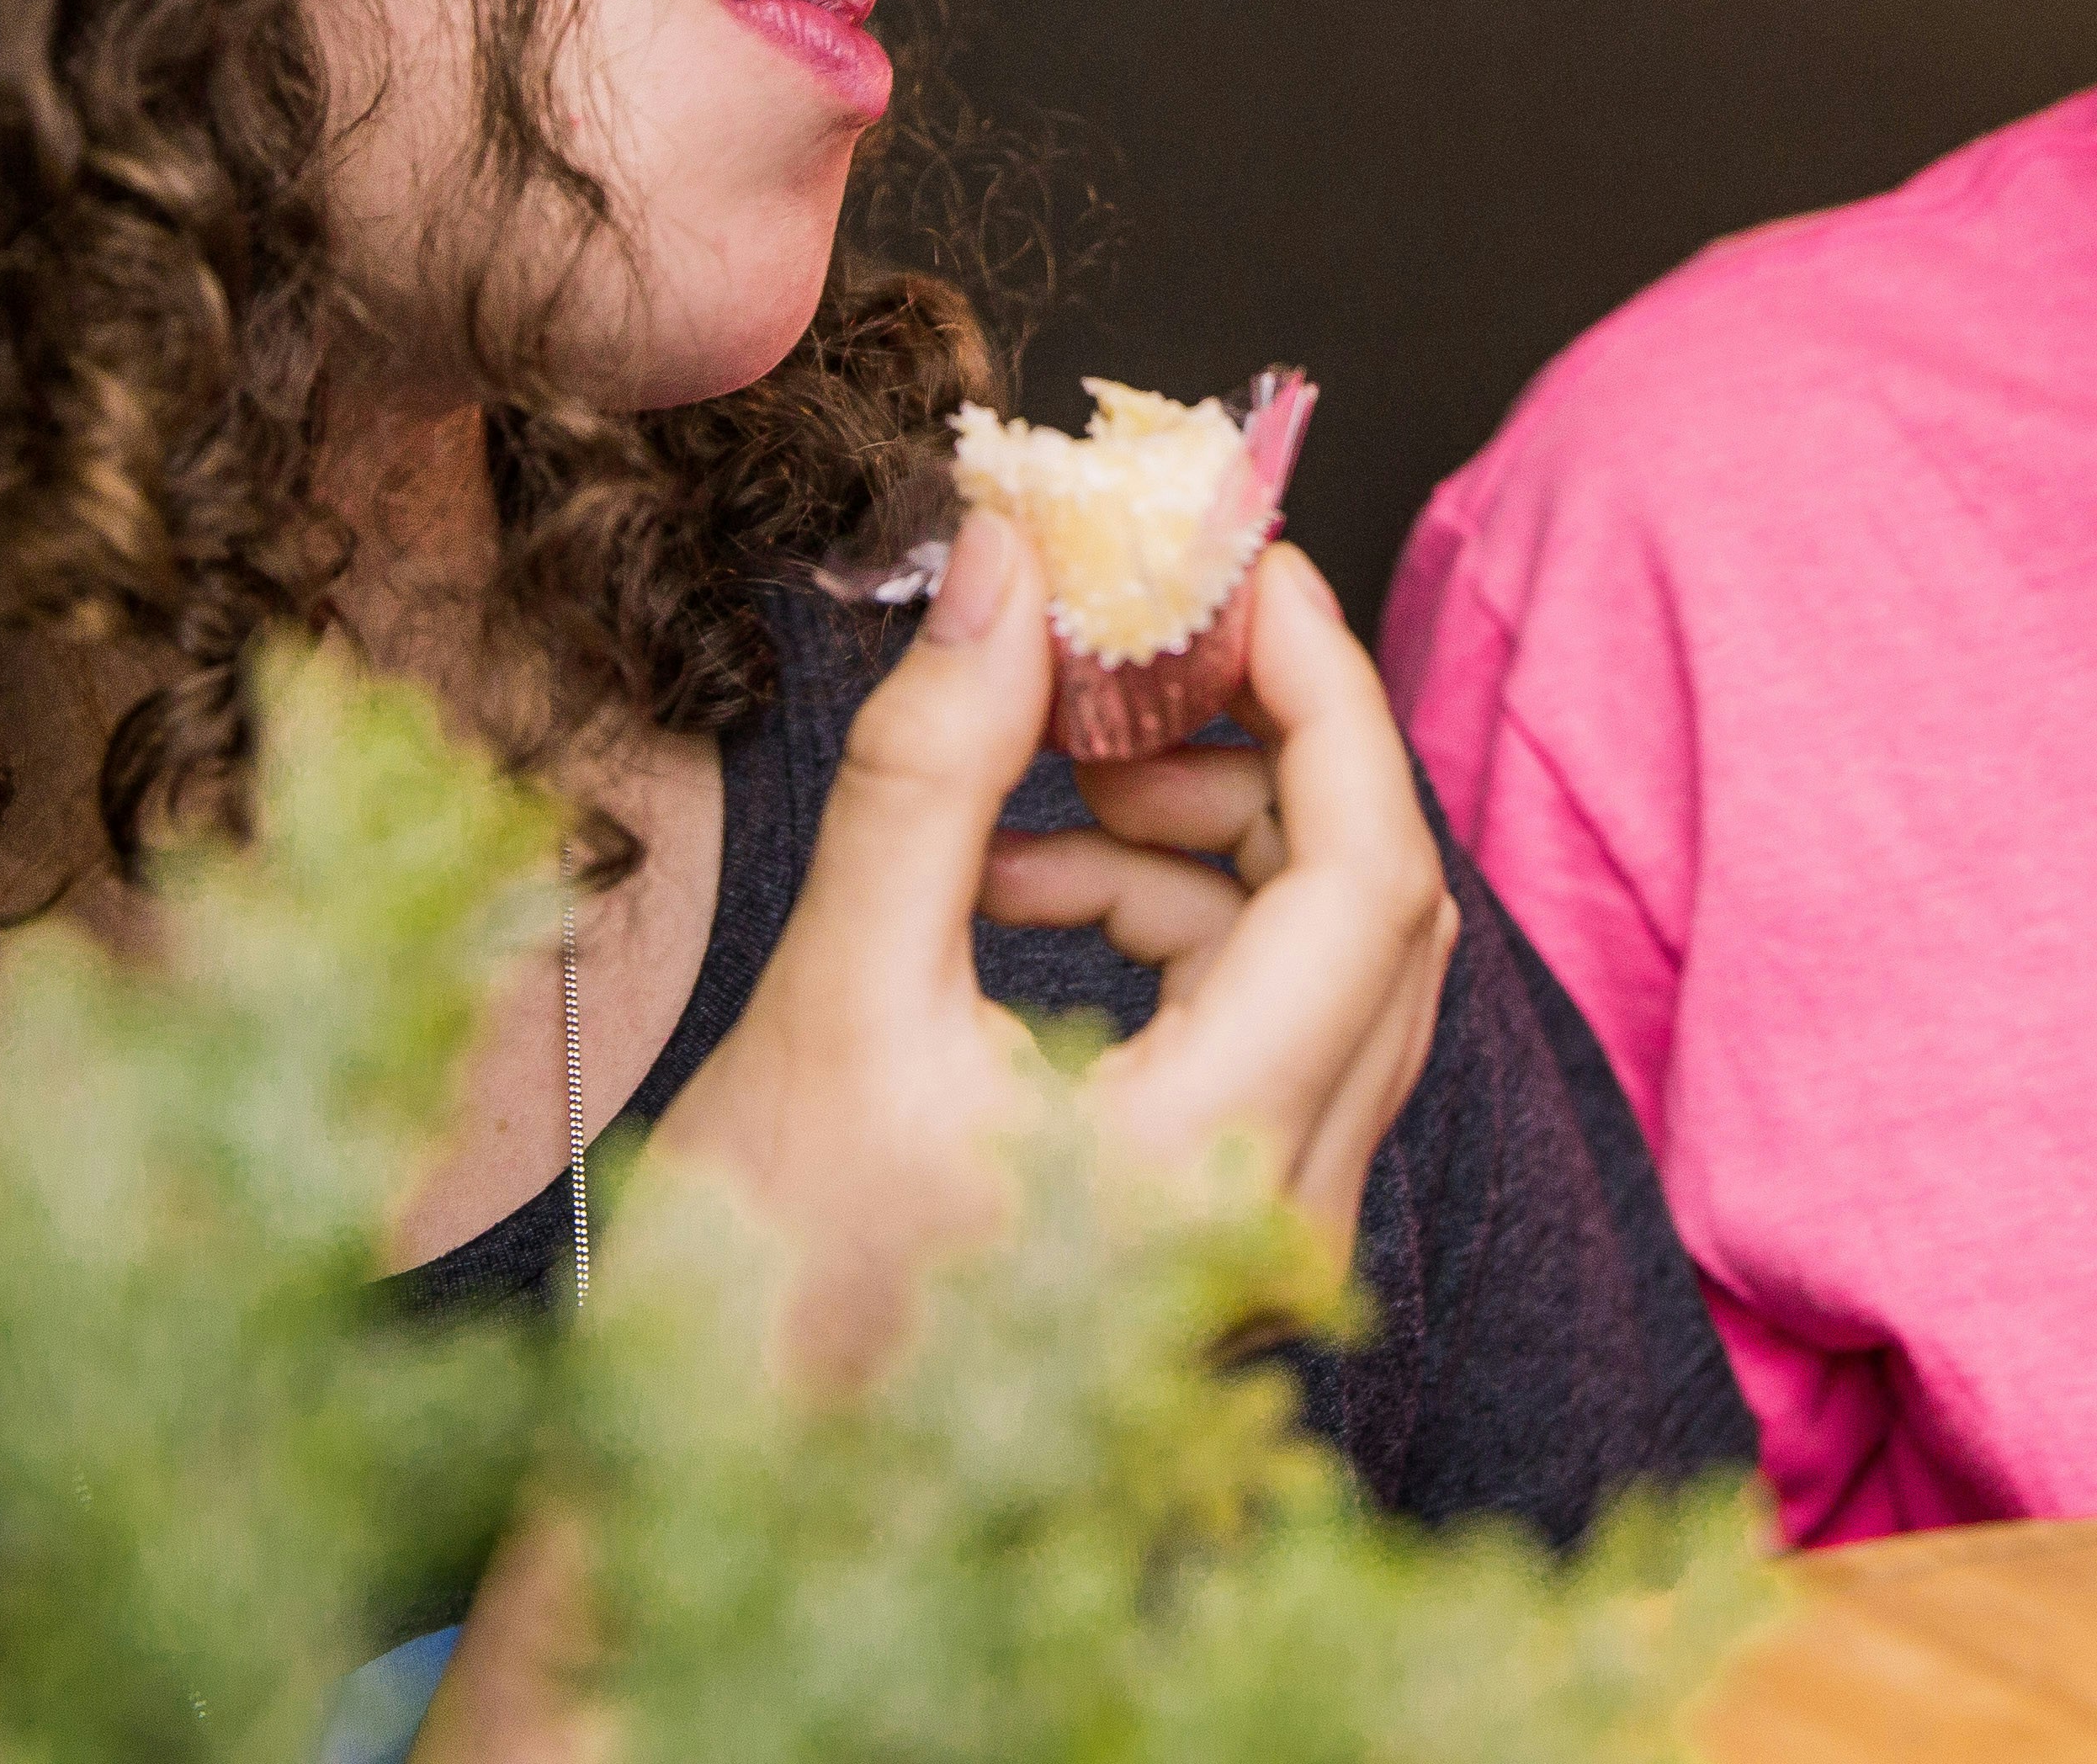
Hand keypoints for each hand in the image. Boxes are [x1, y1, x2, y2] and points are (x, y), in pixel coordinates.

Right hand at [649, 509, 1454, 1379]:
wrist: (721, 1533)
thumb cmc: (755, 1309)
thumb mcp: (832, 1001)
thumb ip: (935, 769)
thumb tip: (1010, 563)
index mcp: (1215, 1165)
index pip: (1367, 875)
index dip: (1323, 691)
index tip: (1237, 568)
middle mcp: (1288, 1217)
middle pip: (1375, 911)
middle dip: (1263, 750)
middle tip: (1135, 657)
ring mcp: (1269, 1244)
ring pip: (1327, 968)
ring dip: (1203, 842)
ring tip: (1038, 799)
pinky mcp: (1224, 1244)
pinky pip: (1266, 1032)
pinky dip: (1169, 929)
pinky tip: (1015, 895)